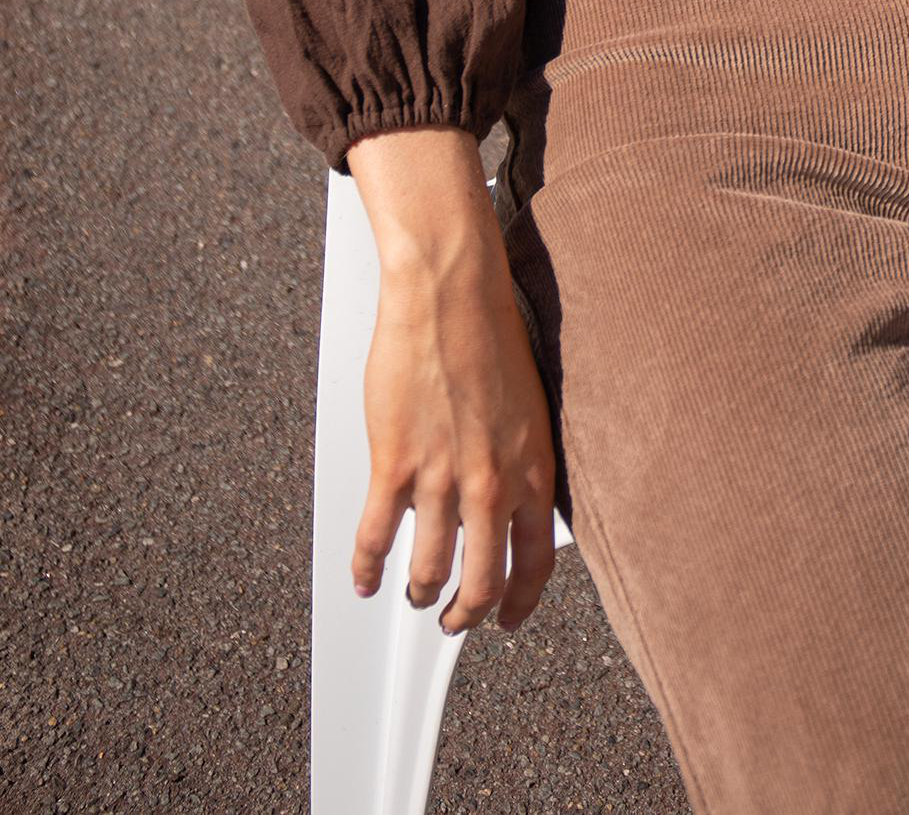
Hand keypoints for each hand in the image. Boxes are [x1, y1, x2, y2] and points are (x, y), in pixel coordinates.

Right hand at [353, 238, 559, 634]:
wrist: (451, 293)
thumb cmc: (491, 331)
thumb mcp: (530, 405)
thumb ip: (520, 457)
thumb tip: (510, 495)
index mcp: (533, 467)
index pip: (536, 563)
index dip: (522, 603)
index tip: (510, 617)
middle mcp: (492, 483)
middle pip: (483, 583)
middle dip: (468, 614)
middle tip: (456, 622)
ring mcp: (442, 479)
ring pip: (430, 572)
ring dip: (421, 594)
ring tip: (415, 596)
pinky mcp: (395, 465)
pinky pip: (377, 538)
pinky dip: (367, 568)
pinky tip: (365, 578)